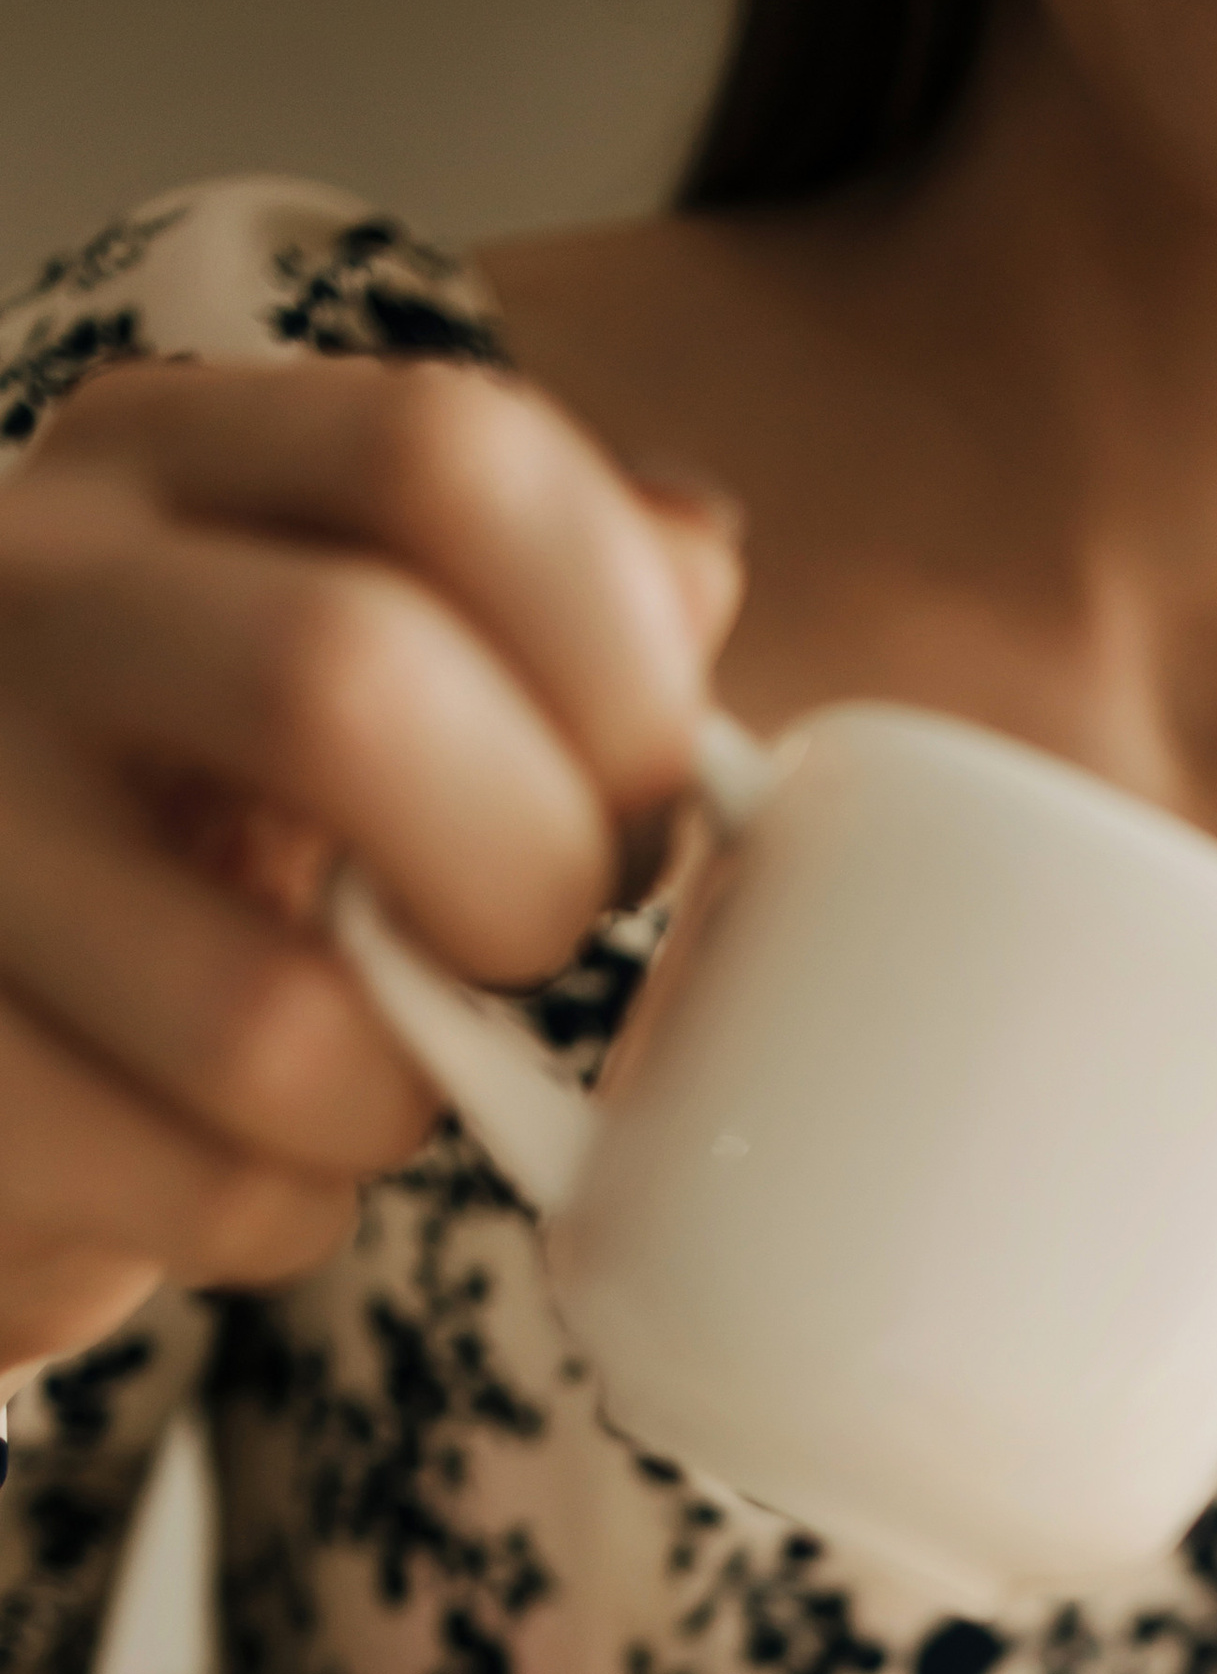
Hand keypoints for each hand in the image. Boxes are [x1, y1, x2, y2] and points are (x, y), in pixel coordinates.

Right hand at [0, 355, 742, 1382]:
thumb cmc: (196, 834)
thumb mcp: (348, 648)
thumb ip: (539, 594)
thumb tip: (692, 562)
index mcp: (168, 463)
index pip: (451, 458)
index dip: (620, 663)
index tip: (646, 797)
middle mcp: (22, 600)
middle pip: (343, 682)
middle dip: (523, 874)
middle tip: (526, 945)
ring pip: (269, 1016)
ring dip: (399, 1099)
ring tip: (369, 1073)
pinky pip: (208, 1190)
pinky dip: (289, 1215)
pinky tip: (241, 1160)